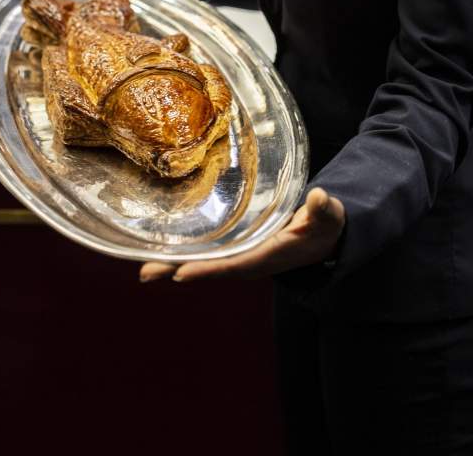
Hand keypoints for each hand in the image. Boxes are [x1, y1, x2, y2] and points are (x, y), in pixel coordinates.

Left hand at [139, 187, 344, 284]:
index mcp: (269, 255)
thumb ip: (324, 210)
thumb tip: (320, 198)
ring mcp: (241, 255)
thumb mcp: (329, 217)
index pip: (234, 264)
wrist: (323, 236)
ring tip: (143, 267)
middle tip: (145, 273)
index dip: (208, 269)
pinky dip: (185, 252)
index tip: (181, 274)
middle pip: (210, 267)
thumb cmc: (324, 226)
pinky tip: (162, 249)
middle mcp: (250, 260)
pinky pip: (207, 252)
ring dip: (174, 264)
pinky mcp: (237, 247)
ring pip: (203, 261)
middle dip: (178, 270)